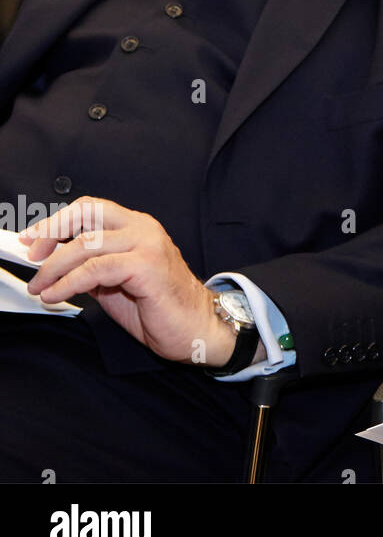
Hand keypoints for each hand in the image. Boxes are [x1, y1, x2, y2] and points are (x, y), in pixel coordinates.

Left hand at [19, 196, 235, 364]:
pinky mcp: (147, 266)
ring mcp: (147, 245)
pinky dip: (69, 283)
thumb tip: (54, 265)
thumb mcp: (116, 282)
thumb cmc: (161, 307)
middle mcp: (143, 229)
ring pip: (86, 244)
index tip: (32, 239)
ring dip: (53, 268)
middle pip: (87, 213)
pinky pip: (95, 269)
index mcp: (137, 227)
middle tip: (34, 259)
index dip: (56, 222)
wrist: (196, 327)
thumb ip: (91, 267)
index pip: (90, 209)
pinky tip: (58, 295)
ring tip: (42, 288)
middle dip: (51, 234)